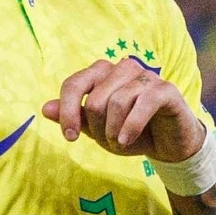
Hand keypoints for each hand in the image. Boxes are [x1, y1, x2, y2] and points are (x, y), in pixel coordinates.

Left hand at [43, 56, 203, 165]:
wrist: (169, 146)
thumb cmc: (131, 133)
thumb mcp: (97, 129)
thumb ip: (74, 117)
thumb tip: (45, 108)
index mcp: (103, 73)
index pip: (74, 84)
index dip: (67, 111)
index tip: (70, 137)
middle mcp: (124, 68)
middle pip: (95, 99)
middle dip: (98, 128)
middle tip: (109, 142)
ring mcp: (146, 76)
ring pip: (117, 101)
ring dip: (114, 132)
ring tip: (121, 143)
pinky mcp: (166, 90)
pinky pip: (142, 103)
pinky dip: (131, 127)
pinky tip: (127, 141)